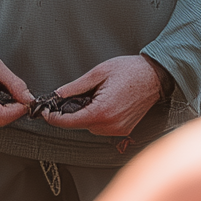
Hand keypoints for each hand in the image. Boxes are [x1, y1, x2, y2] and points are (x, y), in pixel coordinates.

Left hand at [39, 55, 168, 137]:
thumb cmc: (130, 71)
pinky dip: (98, 118)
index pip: (69, 122)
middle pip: (80, 125)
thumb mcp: (98, 73)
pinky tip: (103, 102)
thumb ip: (75, 86)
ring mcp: (119, 129)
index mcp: (102, 112)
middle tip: (70, 98)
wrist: (155, 76)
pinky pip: (103, 128)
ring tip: (93, 96)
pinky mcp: (124, 130)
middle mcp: (111, 125)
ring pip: (91, 127)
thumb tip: (57, 94)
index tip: (45, 112)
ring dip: (86, 115)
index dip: (54, 118)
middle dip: (72, 113)